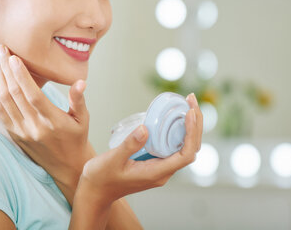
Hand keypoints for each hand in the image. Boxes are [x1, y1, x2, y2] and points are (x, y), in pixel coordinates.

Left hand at [0, 44, 94, 200]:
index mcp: (53, 122)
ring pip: (4, 102)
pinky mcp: (14, 135)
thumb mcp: (83, 119)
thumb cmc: (76, 138)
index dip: (22, 76)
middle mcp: (34, 128)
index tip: (14, 58)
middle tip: (1, 50)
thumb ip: (78, 100)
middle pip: (15, 95)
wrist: (67, 166)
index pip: (33, 96)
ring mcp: (22, 133)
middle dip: (6, 70)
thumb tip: (80, 82)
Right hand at [75, 94, 201, 208]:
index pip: (186, 154)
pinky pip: (172, 146)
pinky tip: (172, 117)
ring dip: (189, 126)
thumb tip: (146, 128)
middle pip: (190, 148)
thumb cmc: (101, 178)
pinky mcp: (154, 163)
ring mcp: (160, 168)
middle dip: (195, 124)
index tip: (189, 113)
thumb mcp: (112, 159)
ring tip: (186, 104)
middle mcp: (163, 172)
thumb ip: (129, 145)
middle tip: (191, 100)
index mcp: (157, 173)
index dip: (192, 133)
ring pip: (183, 147)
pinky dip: (177, 130)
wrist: (95, 191)